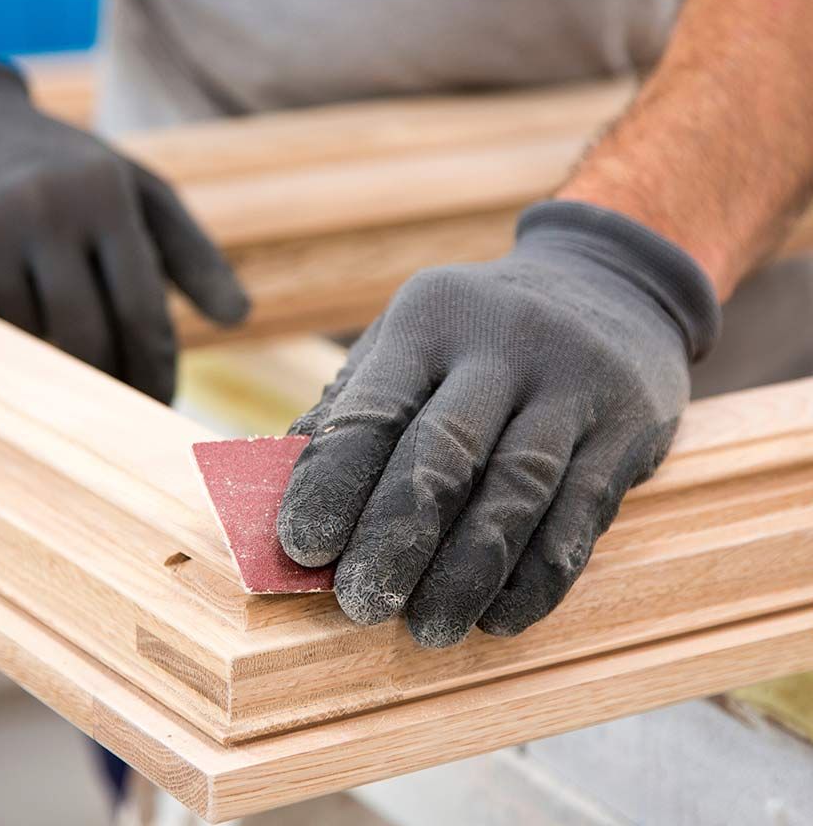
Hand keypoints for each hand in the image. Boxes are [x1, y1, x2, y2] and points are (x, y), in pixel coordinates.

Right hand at [0, 61, 247, 402]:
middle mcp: (43, 205)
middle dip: (108, 384)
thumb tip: (240, 318)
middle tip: (119, 409)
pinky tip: (4, 310)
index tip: (162, 406)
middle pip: (85, 339)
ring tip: (59, 341)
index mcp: (106, 194)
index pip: (141, 311)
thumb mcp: (140, 194)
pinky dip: (0, 334)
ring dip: (50, 358)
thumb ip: (194, 255)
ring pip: (29, 341)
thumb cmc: (70, 173)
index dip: (155, 372)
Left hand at [278, 201, 719, 646]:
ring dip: (466, 573)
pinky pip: (581, 516)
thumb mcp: (410, 338)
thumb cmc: (476, 331)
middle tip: (360, 605)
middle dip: (396, 539)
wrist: (606, 282)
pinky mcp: (627, 425)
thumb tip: (281, 491)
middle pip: (444, 452)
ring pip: (516, 491)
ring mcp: (574, 381)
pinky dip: (536, 578)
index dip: (332, 482)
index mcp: (430, 318)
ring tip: (429, 628)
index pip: (374, 406)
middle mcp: (504, 343)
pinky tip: (499, 616)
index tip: (302, 549)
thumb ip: (351, 405)